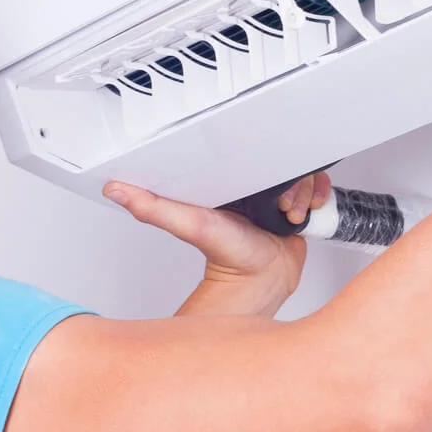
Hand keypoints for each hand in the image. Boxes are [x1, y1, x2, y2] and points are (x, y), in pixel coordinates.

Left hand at [102, 173, 331, 318]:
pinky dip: (317, 197)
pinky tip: (305, 213)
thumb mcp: (189, 224)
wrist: (263, 284)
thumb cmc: (228, 258)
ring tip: (290, 213)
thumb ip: (152, 207)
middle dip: (289, 179)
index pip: (249, 147)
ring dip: (303, 192)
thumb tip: (114, 189)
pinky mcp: (297, 207)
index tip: (263, 168)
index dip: (262, 154)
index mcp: (229, 180)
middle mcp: (254, 185)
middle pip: (281, 159)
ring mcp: (277, 196)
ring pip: (302, 172)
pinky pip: (316, 189)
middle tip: (278, 203)